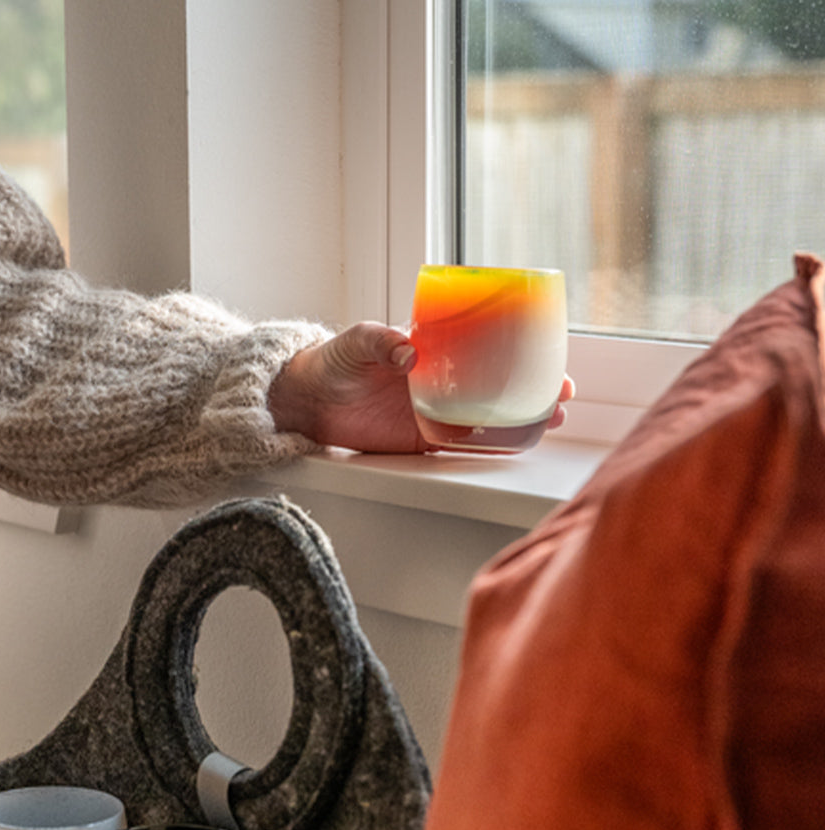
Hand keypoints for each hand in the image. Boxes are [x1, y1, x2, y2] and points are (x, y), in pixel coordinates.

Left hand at [269, 322, 574, 453]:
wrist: (310, 401)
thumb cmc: (333, 361)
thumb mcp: (356, 341)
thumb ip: (381, 341)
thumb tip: (408, 351)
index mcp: (434, 346)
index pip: (485, 341)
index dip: (519, 344)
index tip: (547, 350)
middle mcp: (442, 377)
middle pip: (499, 379)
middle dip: (535, 384)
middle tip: (563, 392)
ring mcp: (436, 408)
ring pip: (489, 412)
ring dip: (521, 416)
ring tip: (553, 419)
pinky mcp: (423, 438)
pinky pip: (463, 442)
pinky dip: (490, 444)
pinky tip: (517, 444)